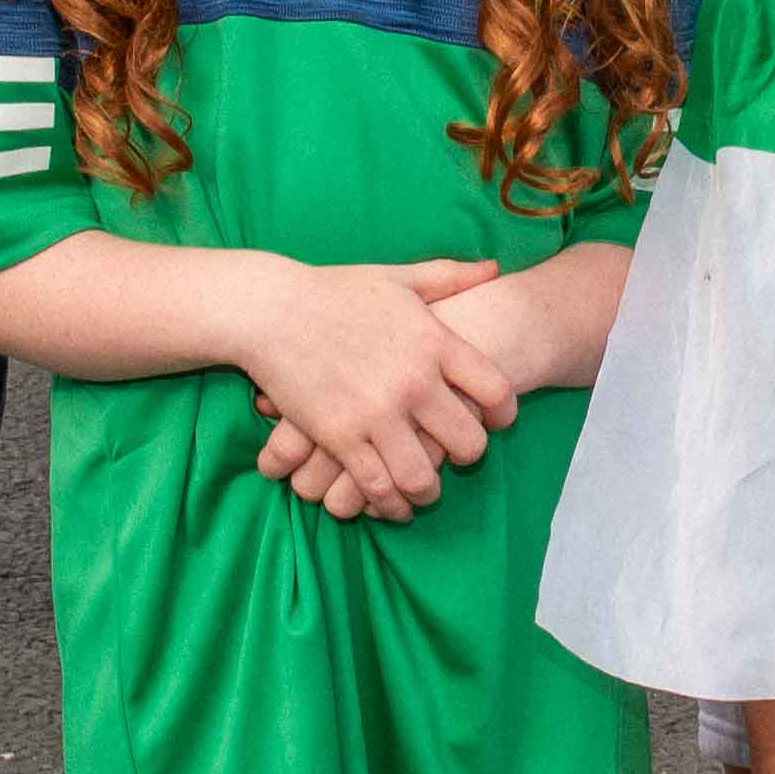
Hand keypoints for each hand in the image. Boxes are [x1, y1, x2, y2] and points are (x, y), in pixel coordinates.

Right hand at [238, 257, 514, 515]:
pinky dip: (388, 504)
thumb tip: (494, 269)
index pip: (496, 390)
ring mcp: (377, 413)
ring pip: (423, 478)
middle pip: (468, 442)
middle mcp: (414, 381)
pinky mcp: (340, 437)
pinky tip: (391, 504)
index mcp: (434, 342)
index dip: (504, 413)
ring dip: (428, 491)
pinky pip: (377, 487)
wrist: (270, 310)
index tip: (497, 421)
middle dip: (469, 456)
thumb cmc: (334, 291)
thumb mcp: (397, 278)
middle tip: (458, 457)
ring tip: (424, 490)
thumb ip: (449, 277)